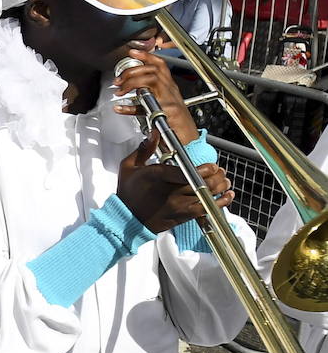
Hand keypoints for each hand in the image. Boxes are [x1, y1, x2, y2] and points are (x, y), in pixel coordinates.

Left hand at [112, 49, 197, 144]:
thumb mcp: (163, 106)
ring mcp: (170, 102)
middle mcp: (171, 92)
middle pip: (153, 70)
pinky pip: (147, 107)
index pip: (160, 65)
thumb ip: (150, 95)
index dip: (147, 56)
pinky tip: (120, 109)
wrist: (189, 143)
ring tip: (120, 91)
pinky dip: (130, 108)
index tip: (132, 52)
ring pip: (151, 80)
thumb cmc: (175, 127)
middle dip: (132, 71)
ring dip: (131, 83)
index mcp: (170, 88)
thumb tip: (134, 88)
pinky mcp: (167, 114)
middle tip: (118, 80)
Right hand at [116, 134, 234, 232]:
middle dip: (216, 176)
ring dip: (220, 187)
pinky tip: (227, 196)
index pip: (185, 173)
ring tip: (224, 181)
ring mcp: (177, 206)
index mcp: (156, 177)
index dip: (203, 170)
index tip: (212, 166)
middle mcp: (169, 192)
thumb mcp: (129, 166)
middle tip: (219, 171)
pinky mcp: (181, 216)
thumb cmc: (128, 192)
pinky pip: (205, 209)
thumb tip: (155, 133)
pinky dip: (219, 203)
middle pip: (200, 183)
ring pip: (206, 195)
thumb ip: (144, 149)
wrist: (126, 218)